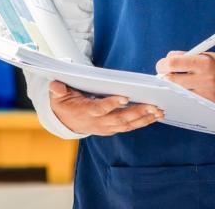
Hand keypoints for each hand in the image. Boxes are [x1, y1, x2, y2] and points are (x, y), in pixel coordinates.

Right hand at [47, 80, 162, 135]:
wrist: (66, 121)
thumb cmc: (65, 103)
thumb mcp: (57, 96)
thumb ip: (57, 90)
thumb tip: (56, 85)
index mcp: (85, 112)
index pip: (100, 109)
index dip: (111, 104)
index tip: (124, 97)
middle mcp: (98, 122)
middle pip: (119, 118)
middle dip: (137, 112)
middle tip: (153, 105)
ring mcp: (107, 127)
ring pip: (128, 124)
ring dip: (144, 118)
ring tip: (159, 111)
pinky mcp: (113, 128)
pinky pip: (130, 126)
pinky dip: (144, 122)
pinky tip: (156, 116)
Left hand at [155, 51, 214, 108]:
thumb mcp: (205, 56)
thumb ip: (185, 57)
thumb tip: (166, 62)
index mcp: (203, 62)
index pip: (173, 63)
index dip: (162, 65)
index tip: (161, 66)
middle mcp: (205, 79)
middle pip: (172, 81)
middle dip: (164, 78)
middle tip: (163, 77)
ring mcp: (206, 94)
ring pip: (177, 94)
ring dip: (172, 90)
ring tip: (173, 86)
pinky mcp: (207, 105)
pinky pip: (187, 103)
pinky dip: (181, 99)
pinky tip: (181, 96)